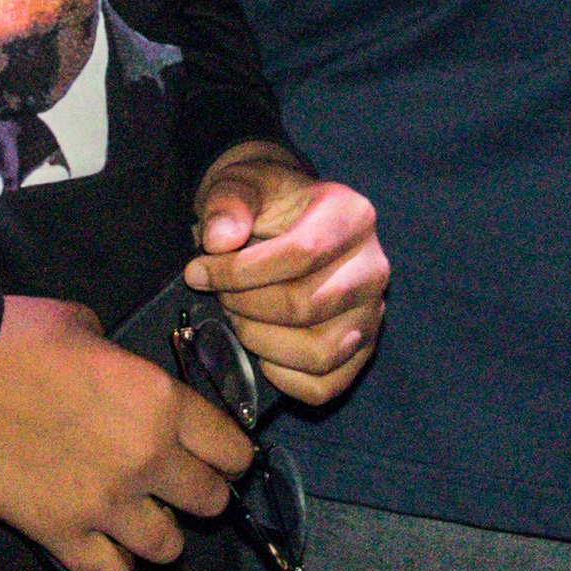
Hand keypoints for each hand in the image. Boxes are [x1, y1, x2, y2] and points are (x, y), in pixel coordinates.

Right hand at [0, 294, 259, 570]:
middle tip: (177, 487)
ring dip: (158, 535)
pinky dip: (112, 564)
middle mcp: (146, 458)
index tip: (219, 458)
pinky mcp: (60, 534)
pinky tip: (100, 544)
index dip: (229, 456)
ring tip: (138, 520)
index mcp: (160, 400)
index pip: (232, 449)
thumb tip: (128, 381)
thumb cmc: (15, 338)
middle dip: (199, 494)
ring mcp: (104, 503)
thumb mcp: (87, 328)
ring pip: (168, 548)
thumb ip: (125, 364)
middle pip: (211, 502)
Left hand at [185, 140, 384, 404]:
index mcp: (352, 216)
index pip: (301, 253)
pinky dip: (284, 378)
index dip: (240, 271)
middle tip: (220, 296)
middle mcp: (373, 267)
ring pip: (320, 352)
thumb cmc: (263, 203)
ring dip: (262, 343)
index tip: (197, 272)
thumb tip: (218, 241)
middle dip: (246, 306)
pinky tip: (259, 350)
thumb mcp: (240, 185)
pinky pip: (326, 385)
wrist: (286, 221)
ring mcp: (372, 314)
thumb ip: (227, 205)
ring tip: (239, 319)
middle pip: (307, 306)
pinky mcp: (362, 351)